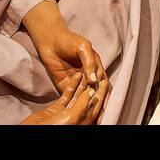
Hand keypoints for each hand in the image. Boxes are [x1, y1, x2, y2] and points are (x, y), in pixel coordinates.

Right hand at [21, 73, 97, 124]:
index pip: (95, 106)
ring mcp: (66, 112)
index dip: (101, 93)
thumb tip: (92, 92)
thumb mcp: (70, 118)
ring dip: (83, 84)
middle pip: (88, 100)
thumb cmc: (53, 128)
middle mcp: (76, 117)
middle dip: (94, 87)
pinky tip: (76, 76)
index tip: (105, 81)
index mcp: (82, 122)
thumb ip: (81, 105)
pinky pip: (67, 95)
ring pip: (78, 96)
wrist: (30, 131)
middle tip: (99, 74)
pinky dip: (72, 85)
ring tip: (87, 71)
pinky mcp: (57, 108)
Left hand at [23, 0, 110, 122]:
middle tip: (101, 116)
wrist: (50, 41)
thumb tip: (94, 81)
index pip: (104, 84)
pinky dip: (76, 103)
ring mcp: (77, 82)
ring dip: (88, 107)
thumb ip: (90, 63)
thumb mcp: (83, 48)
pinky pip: (72, 96)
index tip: (109, 105)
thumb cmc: (70, 41)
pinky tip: (78, 110)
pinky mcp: (65, 86)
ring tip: (92, 118)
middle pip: (96, 93)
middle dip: (99, 105)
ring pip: (85, 97)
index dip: (107, 94)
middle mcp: (88, 76)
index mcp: (96, 67)